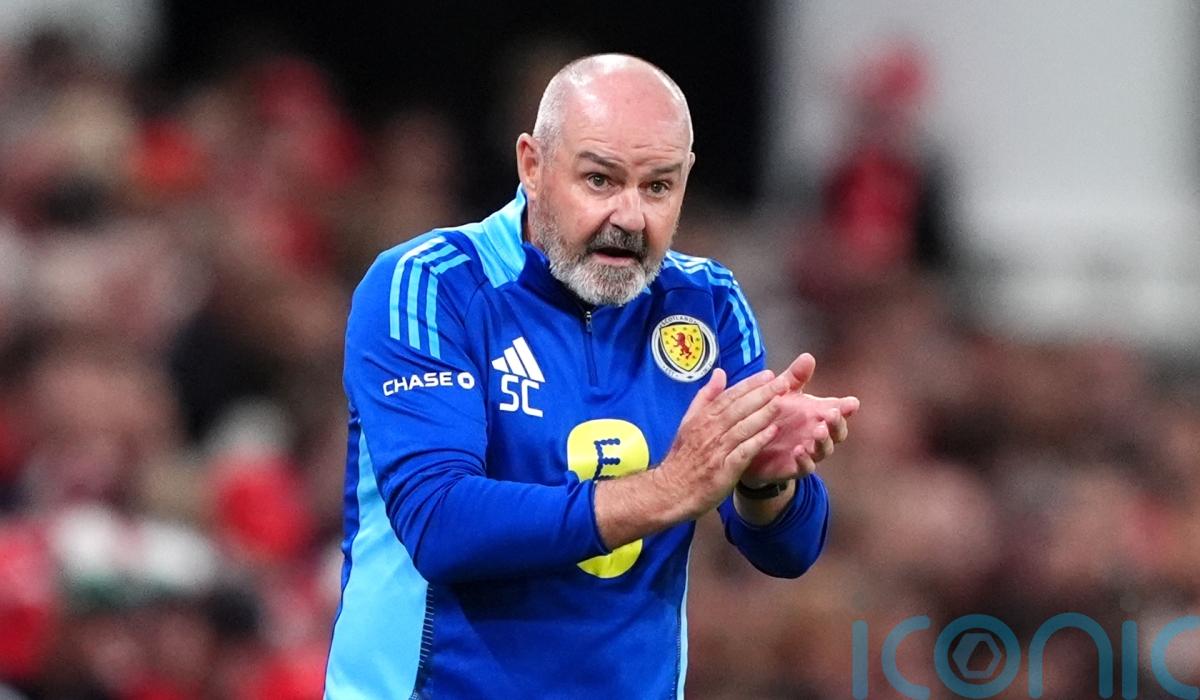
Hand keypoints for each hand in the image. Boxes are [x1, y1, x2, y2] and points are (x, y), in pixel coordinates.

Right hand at [653, 367, 792, 518]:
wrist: (671, 490)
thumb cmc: (683, 457)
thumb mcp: (688, 422)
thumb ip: (705, 397)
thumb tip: (719, 373)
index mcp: (703, 418)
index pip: (729, 396)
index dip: (749, 384)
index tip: (768, 374)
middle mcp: (710, 431)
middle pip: (739, 408)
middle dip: (762, 393)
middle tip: (783, 382)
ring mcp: (717, 450)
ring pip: (743, 427)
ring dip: (763, 413)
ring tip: (781, 401)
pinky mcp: (724, 469)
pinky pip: (744, 451)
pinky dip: (758, 440)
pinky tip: (773, 431)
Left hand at [741, 354, 858, 486]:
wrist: (750, 444)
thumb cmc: (773, 415)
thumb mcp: (783, 394)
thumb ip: (795, 378)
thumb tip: (808, 356)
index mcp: (819, 415)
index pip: (839, 411)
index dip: (847, 408)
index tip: (851, 402)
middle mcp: (818, 435)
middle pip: (837, 432)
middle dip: (837, 423)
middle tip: (832, 414)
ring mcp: (809, 452)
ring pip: (824, 450)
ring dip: (823, 441)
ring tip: (818, 430)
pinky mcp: (795, 467)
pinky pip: (805, 466)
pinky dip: (805, 459)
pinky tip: (800, 450)